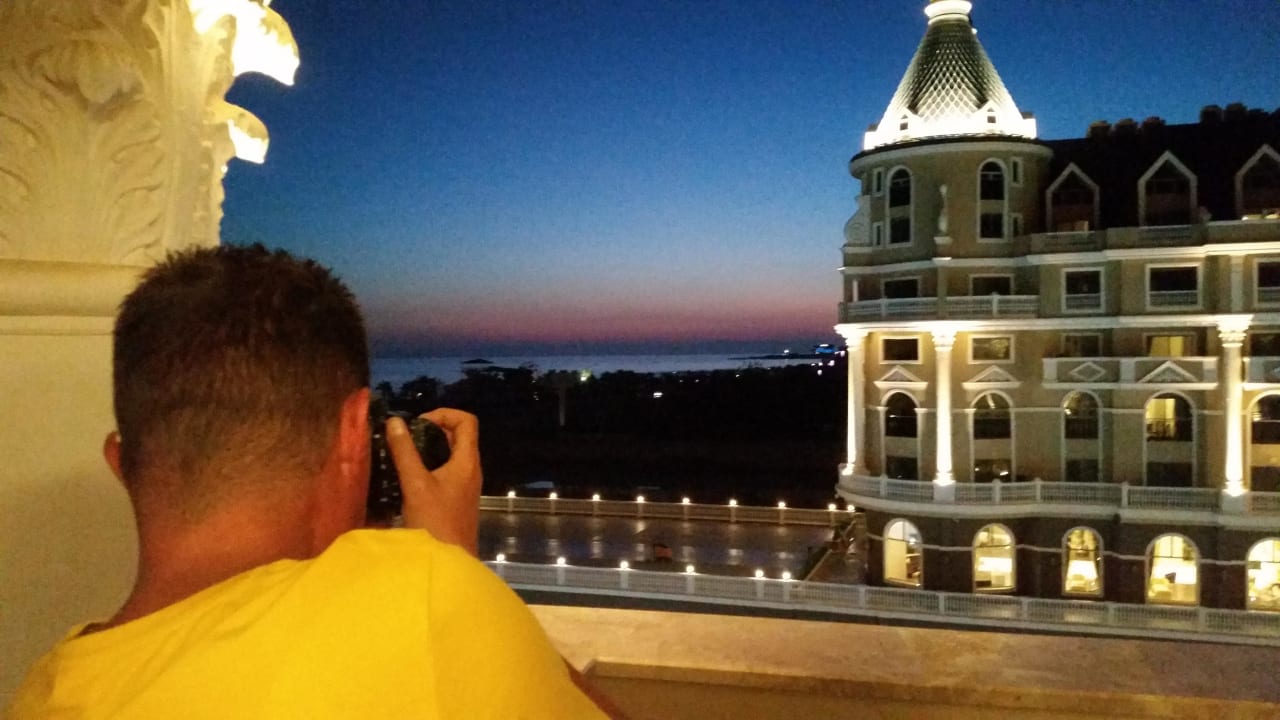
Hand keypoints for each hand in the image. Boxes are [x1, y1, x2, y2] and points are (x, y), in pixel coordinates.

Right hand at [385, 408, 481, 555]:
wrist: (448, 563)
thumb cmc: (435, 522)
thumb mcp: (415, 484)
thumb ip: (404, 451)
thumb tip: (394, 421)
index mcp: (467, 461)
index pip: (467, 421)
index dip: (444, 414)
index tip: (418, 424)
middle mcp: (471, 470)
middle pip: (458, 437)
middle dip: (431, 431)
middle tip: (405, 439)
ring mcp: (465, 487)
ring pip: (450, 456)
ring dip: (428, 450)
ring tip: (402, 455)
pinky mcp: (456, 501)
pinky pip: (445, 473)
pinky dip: (428, 468)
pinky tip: (406, 478)